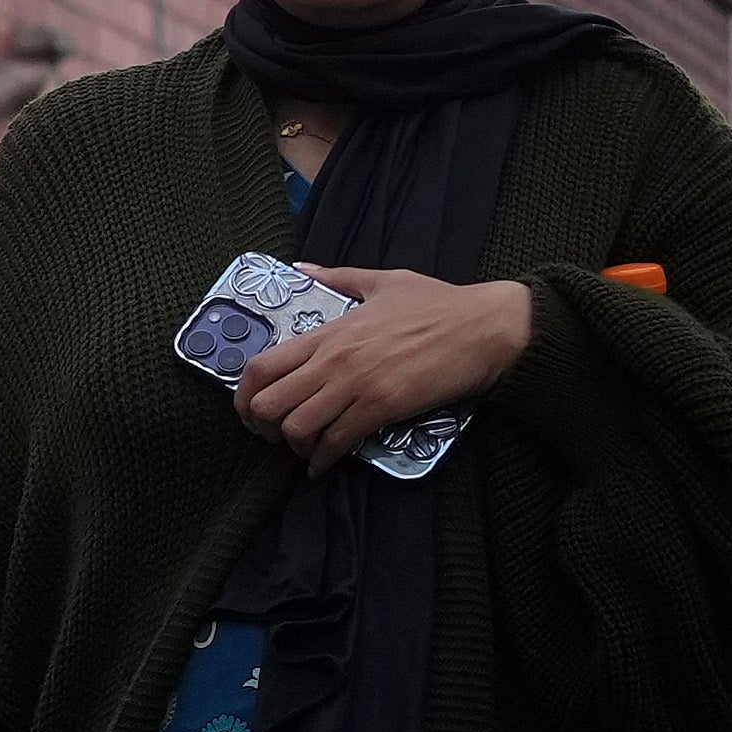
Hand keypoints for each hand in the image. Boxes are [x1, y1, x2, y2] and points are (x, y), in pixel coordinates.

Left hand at [231, 266, 533, 467]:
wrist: (487, 326)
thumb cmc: (440, 304)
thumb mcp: (383, 280)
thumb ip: (337, 277)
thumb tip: (301, 267)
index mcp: (330, 332)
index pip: (262, 366)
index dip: (244, 395)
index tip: (249, 410)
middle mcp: (335, 359)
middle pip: (269, 403)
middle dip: (263, 427)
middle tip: (273, 436)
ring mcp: (357, 383)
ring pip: (298, 426)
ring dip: (294, 445)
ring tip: (304, 449)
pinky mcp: (384, 405)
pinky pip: (338, 440)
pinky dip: (324, 458)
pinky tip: (325, 464)